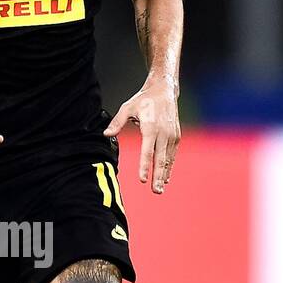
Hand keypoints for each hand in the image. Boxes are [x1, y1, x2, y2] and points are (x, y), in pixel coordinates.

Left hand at [104, 76, 179, 193]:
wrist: (164, 90)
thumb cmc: (143, 99)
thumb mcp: (127, 107)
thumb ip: (117, 122)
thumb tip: (106, 134)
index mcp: (151, 127)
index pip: (147, 151)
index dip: (145, 166)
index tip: (142, 179)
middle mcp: (164, 133)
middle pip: (160, 159)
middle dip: (157, 176)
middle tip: (155, 191)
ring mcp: (172, 136)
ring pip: (168, 159)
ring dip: (164, 175)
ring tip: (159, 189)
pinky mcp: (176, 137)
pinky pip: (172, 155)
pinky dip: (169, 167)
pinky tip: (165, 178)